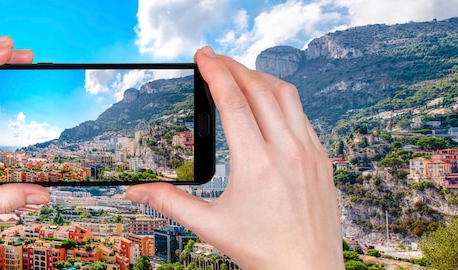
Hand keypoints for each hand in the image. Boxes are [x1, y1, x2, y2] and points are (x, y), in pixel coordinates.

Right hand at [126, 47, 342, 268]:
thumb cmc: (262, 251)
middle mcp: (286, 152)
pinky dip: (282, 99)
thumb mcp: (210, 227)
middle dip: (233, 66)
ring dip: (260, 77)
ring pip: (286, 95)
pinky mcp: (322, 159)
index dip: (214, 72)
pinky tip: (269, 103)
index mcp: (256, 165)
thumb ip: (169, 203)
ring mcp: (309, 153)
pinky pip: (302, 115)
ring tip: (239, 73)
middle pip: (258, 89)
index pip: (232, 102)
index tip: (202, 55)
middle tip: (214, 58)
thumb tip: (134, 192)